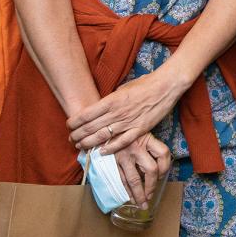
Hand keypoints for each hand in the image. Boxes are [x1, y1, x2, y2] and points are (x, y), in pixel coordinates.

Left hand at [68, 69, 186, 153]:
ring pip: (103, 136)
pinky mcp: (140, 129)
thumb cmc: (145, 84)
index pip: (86, 114)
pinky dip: (111, 148)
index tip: (69, 126)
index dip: (74, 122)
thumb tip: (100, 108)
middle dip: (77, 135)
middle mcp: (117, 112)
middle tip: (71, 139)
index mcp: (111, 100)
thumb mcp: (123, 88)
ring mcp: (128, 122)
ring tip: (80, 146)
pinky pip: (122, 141)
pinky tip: (101, 151)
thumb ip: (110, 100)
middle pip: (90, 127)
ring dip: (89, 143)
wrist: (166, 86)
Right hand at [114, 132, 172, 205]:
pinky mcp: (112, 163)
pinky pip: (122, 180)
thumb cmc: (125, 134)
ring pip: (135, 180)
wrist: (102, 130)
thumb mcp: (140, 134)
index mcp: (147, 139)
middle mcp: (137, 147)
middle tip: (151, 196)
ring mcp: (123, 156)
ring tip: (142, 204)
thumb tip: (157, 170)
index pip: (163, 153)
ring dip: (139, 195)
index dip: (165, 167)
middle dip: (152, 186)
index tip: (161, 176)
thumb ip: (149, 147)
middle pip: (151, 170)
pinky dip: (126, 191)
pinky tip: (130, 198)